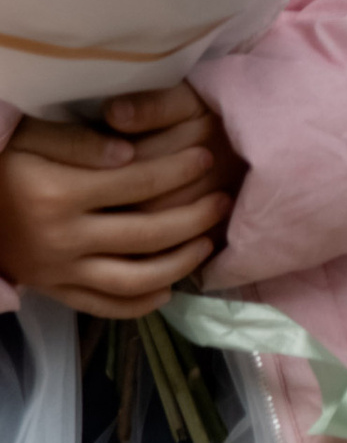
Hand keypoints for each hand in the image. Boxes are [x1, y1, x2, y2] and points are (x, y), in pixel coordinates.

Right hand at [0, 80, 242, 316]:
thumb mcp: (27, 135)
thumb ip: (77, 141)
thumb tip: (130, 151)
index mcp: (56, 195)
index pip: (136, 184)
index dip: (177, 169)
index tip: (206, 157)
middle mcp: (61, 239)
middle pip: (146, 234)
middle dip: (193, 217)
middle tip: (222, 200)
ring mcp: (57, 272)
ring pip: (133, 280)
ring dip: (178, 265)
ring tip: (207, 244)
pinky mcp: (52, 290)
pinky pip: (103, 307)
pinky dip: (140, 304)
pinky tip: (169, 289)